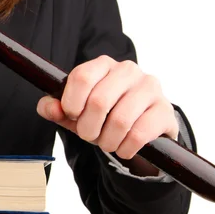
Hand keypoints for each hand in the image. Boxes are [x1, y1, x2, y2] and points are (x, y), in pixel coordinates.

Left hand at [37, 55, 177, 159]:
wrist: (140, 129)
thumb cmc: (103, 116)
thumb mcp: (75, 112)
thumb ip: (55, 109)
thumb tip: (49, 108)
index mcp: (103, 65)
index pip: (82, 77)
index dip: (71, 103)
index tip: (73, 116)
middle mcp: (128, 70)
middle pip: (98, 101)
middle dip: (88, 128)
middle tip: (90, 136)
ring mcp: (150, 88)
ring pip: (120, 120)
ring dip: (107, 141)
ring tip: (107, 143)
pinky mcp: (165, 110)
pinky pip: (139, 134)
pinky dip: (125, 148)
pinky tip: (124, 148)